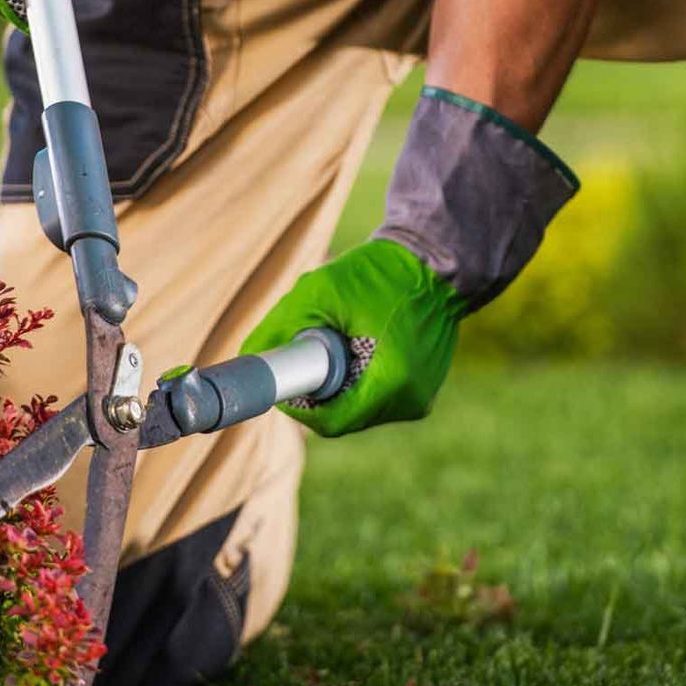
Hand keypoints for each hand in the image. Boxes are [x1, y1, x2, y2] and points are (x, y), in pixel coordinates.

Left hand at [241, 240, 465, 437]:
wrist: (438, 262)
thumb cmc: (381, 274)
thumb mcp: (320, 291)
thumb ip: (279, 326)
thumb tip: (246, 357)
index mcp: (391, 383)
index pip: (329, 422)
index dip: (299, 406)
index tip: (286, 381)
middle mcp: (410, 400)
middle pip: (344, 418)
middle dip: (318, 394)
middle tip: (307, 357)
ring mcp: (421, 398)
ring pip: (361, 410)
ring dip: (340, 387)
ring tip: (342, 343)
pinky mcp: (424, 390)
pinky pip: (379, 399)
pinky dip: (361, 380)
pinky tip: (362, 347)